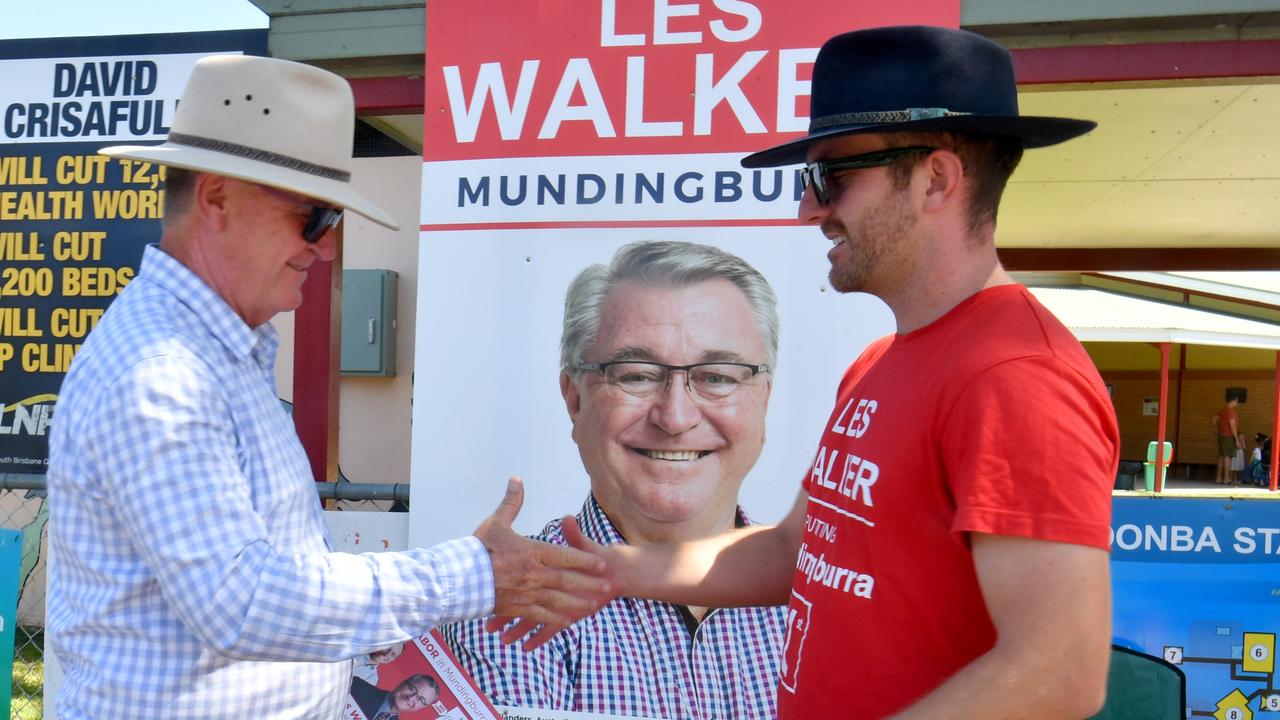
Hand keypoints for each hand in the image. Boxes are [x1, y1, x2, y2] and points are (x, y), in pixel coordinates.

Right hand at [473, 478, 611, 649]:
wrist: (457, 580)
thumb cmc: (477, 550)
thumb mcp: (495, 523)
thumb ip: (511, 503)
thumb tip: (517, 480)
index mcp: (532, 552)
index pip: (565, 556)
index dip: (585, 560)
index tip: (602, 564)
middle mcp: (533, 574)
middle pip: (568, 580)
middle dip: (590, 583)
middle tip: (608, 587)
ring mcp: (526, 593)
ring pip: (559, 600)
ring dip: (578, 602)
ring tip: (594, 606)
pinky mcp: (517, 608)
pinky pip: (541, 615)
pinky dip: (556, 619)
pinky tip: (567, 622)